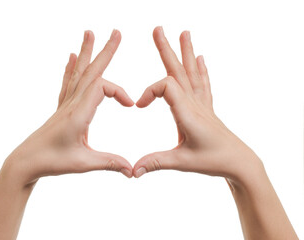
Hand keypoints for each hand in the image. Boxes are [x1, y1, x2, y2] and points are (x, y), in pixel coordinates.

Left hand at [5, 29, 133, 185]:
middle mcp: (72, 104)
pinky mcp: (61, 108)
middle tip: (116, 33)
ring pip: (78, 73)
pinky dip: (71, 68)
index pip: (101, 88)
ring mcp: (65, 104)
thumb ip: (110, 163)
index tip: (130, 104)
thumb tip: (132, 170)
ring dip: (86, 52)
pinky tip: (72, 57)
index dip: (119, 92)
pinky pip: (67, 83)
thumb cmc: (52, 162)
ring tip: (89, 33)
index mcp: (78, 113)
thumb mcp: (84, 163)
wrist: (26, 162)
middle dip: (105, 52)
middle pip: (91, 72)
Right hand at [133, 27, 262, 183]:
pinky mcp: (206, 108)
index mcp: (188, 113)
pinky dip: (201, 69)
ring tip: (184, 33)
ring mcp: (202, 104)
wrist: (239, 162)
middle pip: (178, 71)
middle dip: (166, 49)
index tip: (139, 105)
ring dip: (185, 52)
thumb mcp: (182, 163)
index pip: (166, 87)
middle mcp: (195, 104)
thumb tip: (132, 171)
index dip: (149, 91)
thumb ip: (155, 162)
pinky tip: (201, 58)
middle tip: (158, 29)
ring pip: (192, 73)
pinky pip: (203, 84)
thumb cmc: (214, 161)